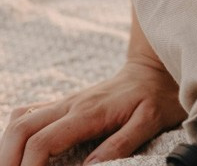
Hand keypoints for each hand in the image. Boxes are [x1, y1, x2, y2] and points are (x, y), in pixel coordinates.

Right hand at [0, 57, 183, 165]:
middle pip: (21, 128)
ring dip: (8, 146)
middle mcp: (70, 104)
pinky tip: (21, 153)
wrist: (155, 67)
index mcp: (88, 112)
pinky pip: (30, 114)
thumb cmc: (155, 96)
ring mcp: (65, 101)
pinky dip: (17, 134)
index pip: (43, 141)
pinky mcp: (65, 103)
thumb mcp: (149, 122)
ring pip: (20, 118)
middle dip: (8, 159)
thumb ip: (120, 144)